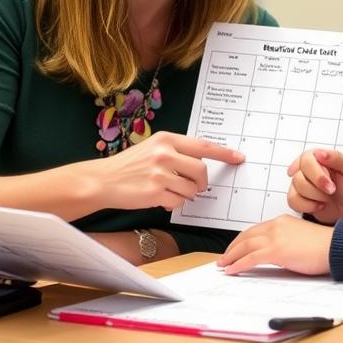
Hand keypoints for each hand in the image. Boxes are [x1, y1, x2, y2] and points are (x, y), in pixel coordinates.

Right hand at [92, 131, 243, 210]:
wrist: (103, 180)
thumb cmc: (129, 165)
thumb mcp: (152, 148)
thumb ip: (175, 152)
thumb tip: (200, 165)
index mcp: (166, 139)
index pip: (203, 145)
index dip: (224, 153)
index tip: (238, 157)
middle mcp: (165, 153)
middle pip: (201, 170)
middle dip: (202, 182)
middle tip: (195, 186)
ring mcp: (160, 173)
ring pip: (191, 188)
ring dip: (185, 194)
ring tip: (169, 191)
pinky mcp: (155, 191)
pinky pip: (178, 202)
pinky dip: (173, 203)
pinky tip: (160, 199)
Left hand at [217, 215, 332, 275]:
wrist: (337, 247)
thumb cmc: (325, 246)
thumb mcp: (300, 239)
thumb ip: (286, 243)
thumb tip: (276, 255)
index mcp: (282, 222)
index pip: (255, 230)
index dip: (242, 240)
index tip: (235, 248)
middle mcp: (276, 225)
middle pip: (246, 236)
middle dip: (233, 247)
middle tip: (224, 257)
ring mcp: (275, 237)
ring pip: (245, 245)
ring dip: (232, 256)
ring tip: (224, 265)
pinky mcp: (276, 250)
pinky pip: (251, 258)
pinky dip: (239, 264)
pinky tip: (232, 270)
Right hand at [287, 148, 342, 224]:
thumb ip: (337, 158)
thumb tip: (319, 153)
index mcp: (318, 157)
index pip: (306, 160)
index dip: (317, 174)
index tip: (331, 185)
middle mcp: (306, 169)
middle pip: (298, 176)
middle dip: (317, 188)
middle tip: (332, 192)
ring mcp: (301, 183)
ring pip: (296, 189)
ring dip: (315, 197)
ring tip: (328, 198)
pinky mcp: (298, 198)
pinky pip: (292, 201)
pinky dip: (308, 206)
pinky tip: (320, 205)